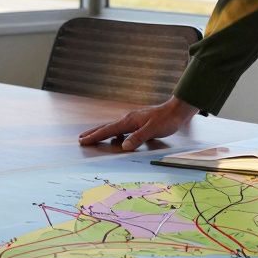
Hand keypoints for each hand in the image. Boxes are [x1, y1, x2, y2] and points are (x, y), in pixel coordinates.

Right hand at [78, 96, 199, 150]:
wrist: (177, 110)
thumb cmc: (166, 120)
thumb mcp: (153, 130)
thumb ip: (138, 138)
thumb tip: (123, 146)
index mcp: (129, 121)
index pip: (108, 130)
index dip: (95, 136)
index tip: (83, 140)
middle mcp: (129, 119)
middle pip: (107, 127)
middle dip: (94, 133)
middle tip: (80, 138)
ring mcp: (133, 120)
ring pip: (114, 127)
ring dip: (103, 133)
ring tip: (93, 138)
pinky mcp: (139, 122)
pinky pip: (122, 129)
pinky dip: (115, 134)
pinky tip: (118, 139)